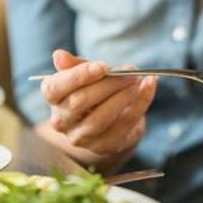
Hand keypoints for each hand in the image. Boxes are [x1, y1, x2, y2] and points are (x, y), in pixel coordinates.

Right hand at [41, 49, 156, 155]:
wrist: (112, 116)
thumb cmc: (95, 89)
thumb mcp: (85, 72)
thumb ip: (74, 64)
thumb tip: (59, 56)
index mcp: (54, 99)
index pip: (55, 89)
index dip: (77, 77)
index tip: (101, 66)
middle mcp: (61, 121)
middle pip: (80, 102)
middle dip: (107, 84)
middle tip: (129, 71)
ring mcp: (81, 137)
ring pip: (101, 118)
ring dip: (123, 96)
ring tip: (138, 79)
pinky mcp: (104, 146)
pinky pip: (124, 125)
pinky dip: (140, 103)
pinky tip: (149, 85)